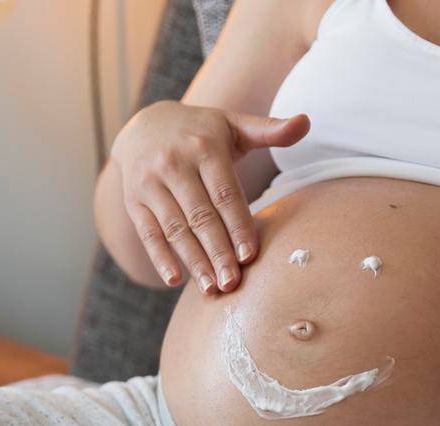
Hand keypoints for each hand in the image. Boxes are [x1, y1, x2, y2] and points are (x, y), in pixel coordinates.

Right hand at [110, 100, 309, 293]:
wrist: (143, 125)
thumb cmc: (200, 132)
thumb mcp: (233, 124)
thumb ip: (269, 130)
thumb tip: (306, 122)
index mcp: (204, 147)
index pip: (225, 194)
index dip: (238, 226)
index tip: (251, 256)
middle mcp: (174, 164)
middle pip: (200, 216)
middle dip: (217, 252)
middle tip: (233, 284)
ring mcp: (150, 184)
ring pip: (175, 229)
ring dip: (193, 261)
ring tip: (211, 289)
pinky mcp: (133, 201)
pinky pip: (148, 233)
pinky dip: (159, 258)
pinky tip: (175, 281)